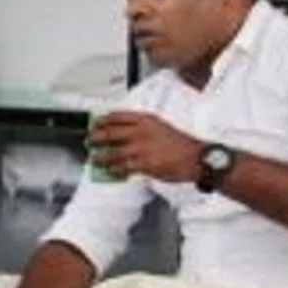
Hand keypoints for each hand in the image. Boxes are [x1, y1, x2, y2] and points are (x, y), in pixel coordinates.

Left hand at [87, 112, 202, 184]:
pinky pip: (121, 168)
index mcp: (146, 120)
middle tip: (90, 140)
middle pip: (109, 132)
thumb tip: (126, 136)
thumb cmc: (182, 144)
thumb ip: (143, 129)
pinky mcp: (142, 164)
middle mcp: (140, 131)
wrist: (197, 158)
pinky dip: (113, 170)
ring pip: (112, 152)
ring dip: (100, 156)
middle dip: (96, 137)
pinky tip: (109, 171)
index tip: (96, 122)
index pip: (118, 116)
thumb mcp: (161, 128)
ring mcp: (140, 148)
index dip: (103, 120)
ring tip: (94, 158)